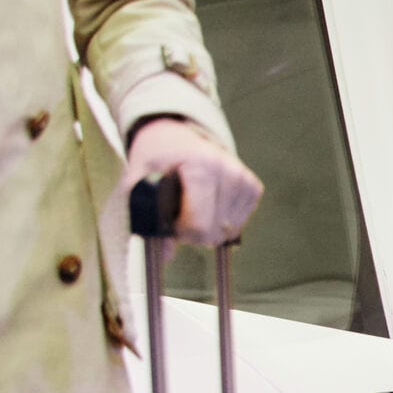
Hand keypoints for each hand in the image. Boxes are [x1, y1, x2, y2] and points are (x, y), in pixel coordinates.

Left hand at [123, 118, 263, 247]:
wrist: (174, 136)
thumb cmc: (155, 161)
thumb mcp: (139, 184)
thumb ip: (147, 219)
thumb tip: (164, 256)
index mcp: (200, 167)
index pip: (200, 226)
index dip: (182, 233)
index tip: (171, 221)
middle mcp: (227, 170)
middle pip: (216, 232)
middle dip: (196, 232)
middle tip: (180, 213)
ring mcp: (243, 178)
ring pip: (230, 230)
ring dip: (210, 226)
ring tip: (194, 204)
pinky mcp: (253, 185)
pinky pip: (241, 221)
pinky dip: (224, 219)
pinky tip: (210, 203)